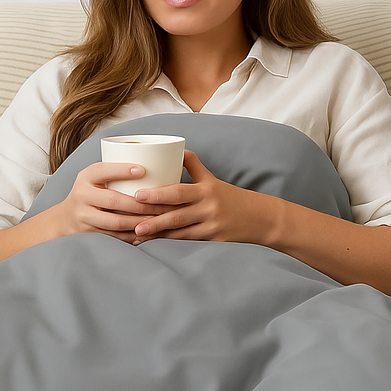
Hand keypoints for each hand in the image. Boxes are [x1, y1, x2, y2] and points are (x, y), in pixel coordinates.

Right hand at [53, 162, 172, 241]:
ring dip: (140, 222)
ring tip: (158, 220)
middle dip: (141, 204)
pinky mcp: (89, 234)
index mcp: (86, 177)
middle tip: (162, 204)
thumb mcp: (96, 178)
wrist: (66, 218)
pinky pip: (115, 237)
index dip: (123, 170)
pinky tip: (147, 233)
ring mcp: (84, 216)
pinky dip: (133, 236)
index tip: (143, 170)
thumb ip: (116, 173)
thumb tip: (155, 164)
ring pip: (116, 222)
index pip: (104, 171)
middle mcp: (82, 195)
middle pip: (114, 200)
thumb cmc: (90, 192)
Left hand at [131, 149, 274, 243]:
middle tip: (132, 221)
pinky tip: (151, 242)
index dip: (157, 194)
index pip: (178, 192)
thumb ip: (193, 164)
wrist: (259, 218)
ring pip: (178, 231)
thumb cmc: (230, 196)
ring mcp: (209, 226)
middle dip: (153, 218)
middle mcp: (207, 208)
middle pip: (176, 214)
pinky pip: (185, 241)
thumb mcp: (212, 178)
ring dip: (157, 233)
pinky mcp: (211, 240)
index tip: (137, 195)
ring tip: (136, 234)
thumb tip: (175, 148)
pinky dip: (167, 241)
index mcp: (206, 189)